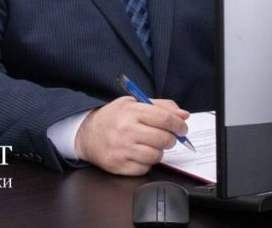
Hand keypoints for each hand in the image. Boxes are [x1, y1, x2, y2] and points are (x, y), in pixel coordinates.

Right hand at [74, 96, 189, 174]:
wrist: (86, 134)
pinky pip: (145, 168)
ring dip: (158, 152)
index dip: (179, 125)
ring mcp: (121, 149)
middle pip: (163, 139)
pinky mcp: (118, 166)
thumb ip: (161, 106)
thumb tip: (184, 115)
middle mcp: (126, 130)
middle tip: (167, 137)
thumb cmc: (113, 117)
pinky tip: (138, 154)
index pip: (165, 118)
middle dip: (171, 139)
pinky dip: (146, 163)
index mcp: (131, 111)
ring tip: (149, 145)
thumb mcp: (133, 103)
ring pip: (156, 156)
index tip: (182, 128)